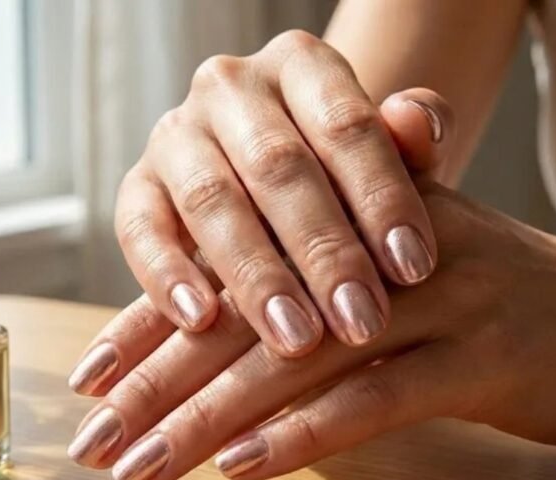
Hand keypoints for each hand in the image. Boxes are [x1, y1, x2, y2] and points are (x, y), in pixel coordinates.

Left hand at [69, 180, 555, 479]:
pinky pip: (379, 399)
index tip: (92, 375)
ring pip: (298, 361)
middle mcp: (384, 251)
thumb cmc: (501, 303)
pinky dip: (307, 433)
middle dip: (160, 380)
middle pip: (247, 316)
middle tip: (95, 436)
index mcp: (352, 221)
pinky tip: (245, 465)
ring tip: (142, 464)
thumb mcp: (405, 270)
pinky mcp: (484, 360)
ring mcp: (438, 302)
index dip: (156, 322)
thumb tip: (224, 326)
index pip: (231, 271)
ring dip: (209, 418)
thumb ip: (320, 286)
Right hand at [113, 29, 453, 360]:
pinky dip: (166, 274)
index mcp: (300, 63)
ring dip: (255, 275)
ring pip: (210, 200)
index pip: (345, 124)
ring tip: (297, 339)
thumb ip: (413, 139)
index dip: (382, 197)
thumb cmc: (348, 177)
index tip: (414, 269)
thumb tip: (418, 123)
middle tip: (362, 322)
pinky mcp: (137, 186)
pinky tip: (200, 322)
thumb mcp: (392, 156)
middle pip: (278, 166)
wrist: (280, 190)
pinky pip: (139, 228)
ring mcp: (176, 134)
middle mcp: (230, 86)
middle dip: (324, 251)